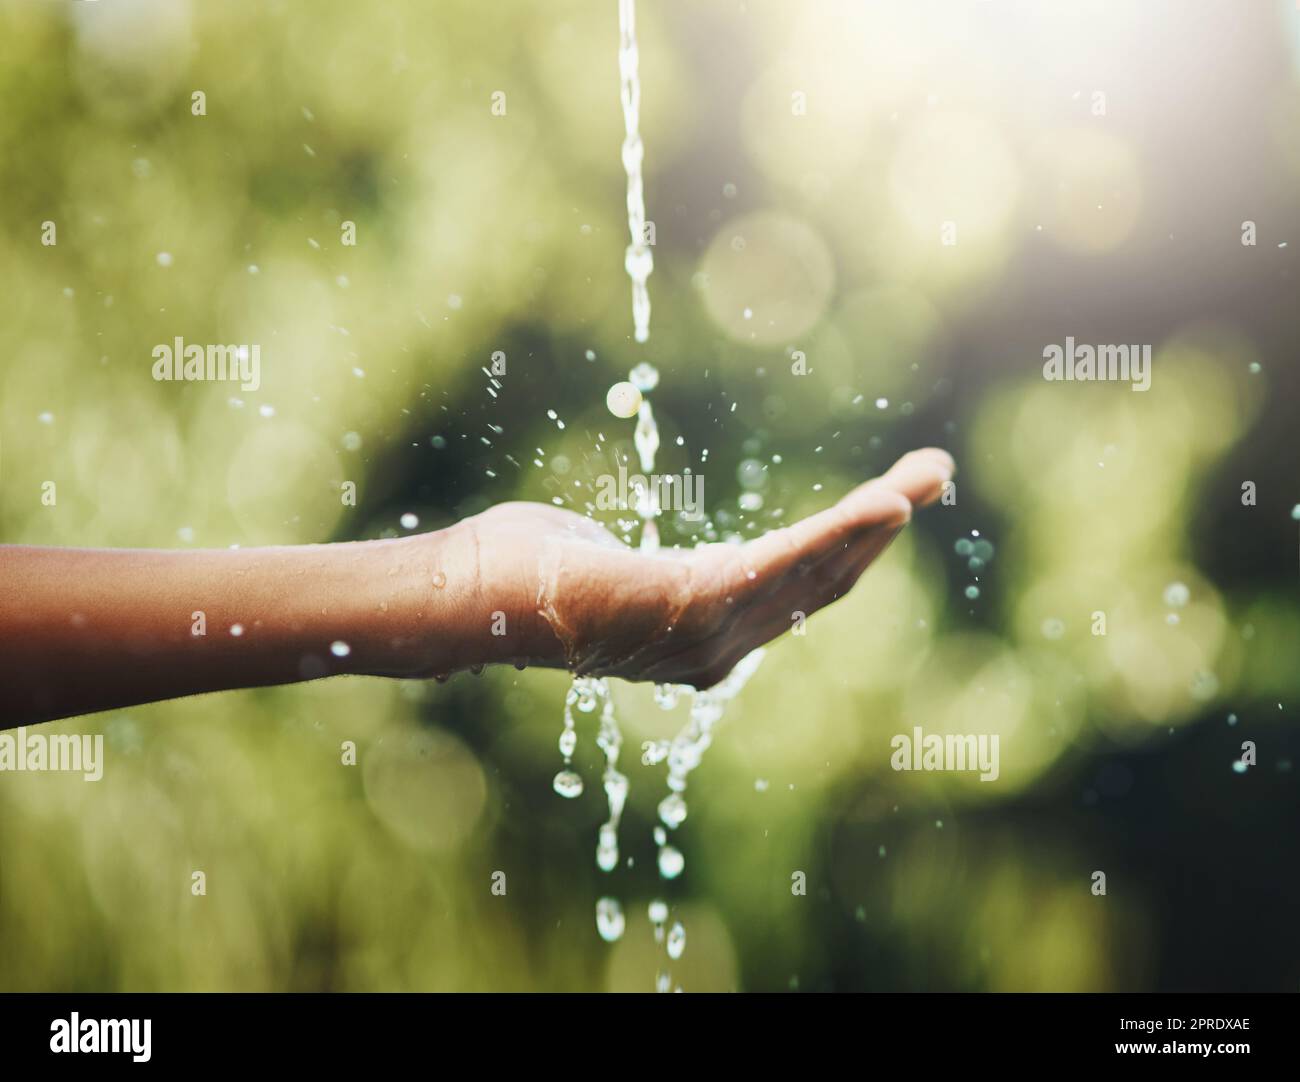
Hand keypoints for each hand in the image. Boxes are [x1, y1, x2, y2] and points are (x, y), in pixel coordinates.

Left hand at [457, 448, 953, 687]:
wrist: (460, 596)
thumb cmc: (518, 574)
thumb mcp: (604, 564)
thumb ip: (648, 569)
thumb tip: (638, 560)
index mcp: (699, 635)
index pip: (792, 590)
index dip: (846, 550)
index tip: (890, 504)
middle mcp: (713, 649)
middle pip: (818, 584)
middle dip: (880, 530)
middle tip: (936, 474)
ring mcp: (702, 636)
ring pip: (809, 574)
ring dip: (873, 525)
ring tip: (926, 480)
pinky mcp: (686, 607)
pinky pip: (777, 566)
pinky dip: (835, 537)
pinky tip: (881, 506)